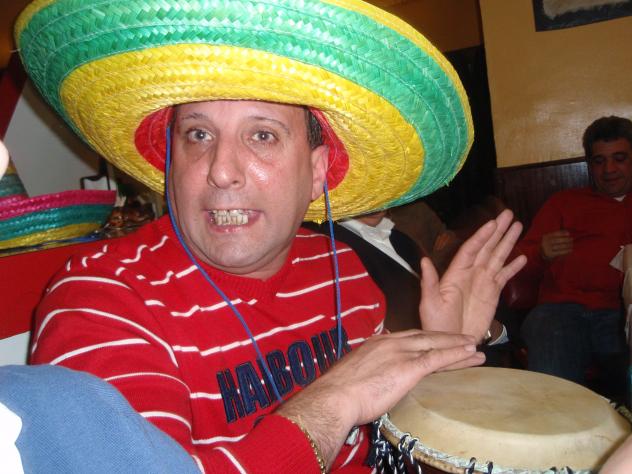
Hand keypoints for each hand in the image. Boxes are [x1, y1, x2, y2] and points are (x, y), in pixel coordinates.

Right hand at [276, 330, 482, 468]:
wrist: (335, 397)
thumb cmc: (338, 392)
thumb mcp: (353, 373)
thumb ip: (367, 370)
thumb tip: (370, 376)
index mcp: (376, 343)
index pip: (407, 338)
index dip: (424, 339)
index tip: (434, 340)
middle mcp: (391, 342)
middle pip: (425, 336)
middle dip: (446, 337)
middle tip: (463, 338)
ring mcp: (401, 353)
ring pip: (436, 345)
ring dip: (457, 344)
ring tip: (474, 345)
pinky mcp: (409, 367)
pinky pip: (439, 358)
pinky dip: (457, 354)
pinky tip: (470, 353)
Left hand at [419, 209, 526, 341]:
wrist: (452, 342)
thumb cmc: (436, 324)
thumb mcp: (429, 303)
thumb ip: (429, 282)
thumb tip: (423, 260)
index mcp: (455, 273)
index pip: (470, 249)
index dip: (481, 236)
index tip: (492, 222)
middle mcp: (470, 273)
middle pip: (486, 247)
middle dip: (497, 231)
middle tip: (508, 213)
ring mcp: (482, 282)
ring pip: (497, 257)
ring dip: (508, 242)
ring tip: (518, 226)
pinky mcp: (492, 293)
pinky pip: (504, 276)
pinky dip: (513, 267)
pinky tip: (522, 257)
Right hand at [540, 230, 572, 259]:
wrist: (542, 253)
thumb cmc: (549, 243)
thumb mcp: (550, 237)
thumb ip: (557, 234)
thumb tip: (567, 232)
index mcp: (546, 236)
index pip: (554, 234)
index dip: (562, 233)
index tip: (568, 234)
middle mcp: (545, 242)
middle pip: (557, 240)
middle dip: (565, 239)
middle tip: (571, 239)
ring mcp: (547, 248)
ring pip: (559, 246)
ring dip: (567, 245)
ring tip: (571, 244)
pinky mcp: (550, 254)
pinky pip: (559, 252)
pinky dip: (566, 251)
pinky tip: (570, 250)